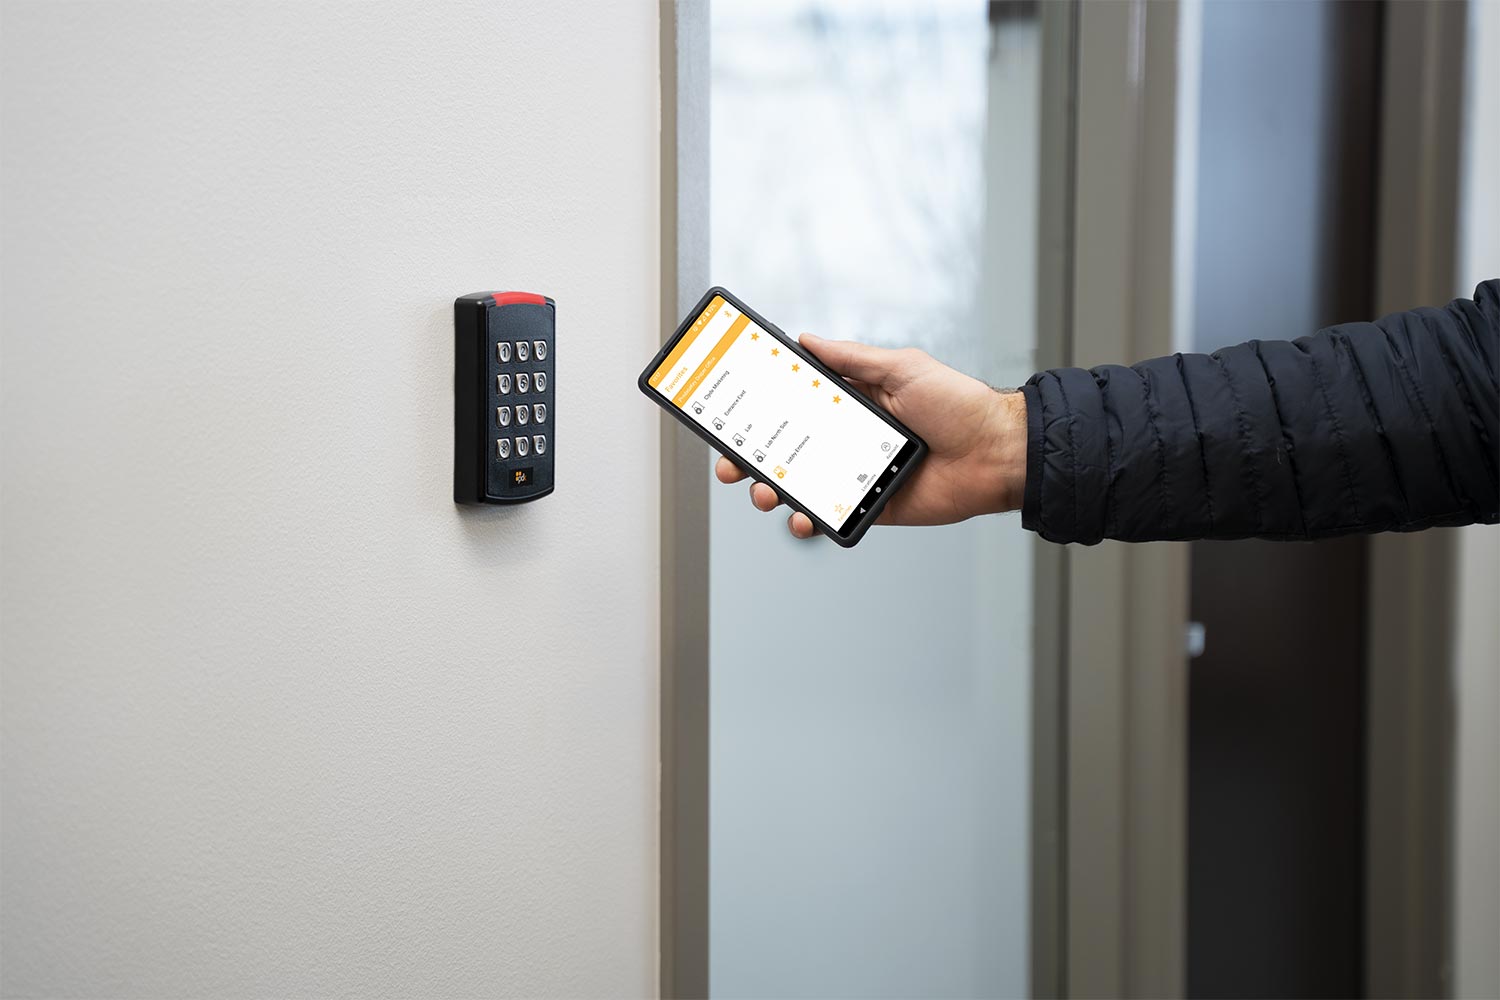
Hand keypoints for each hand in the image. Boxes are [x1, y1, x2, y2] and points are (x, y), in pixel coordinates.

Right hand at [715, 333, 1028, 538]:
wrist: (998, 454)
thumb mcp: (903, 367)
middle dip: (751, 457)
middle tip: (732, 463)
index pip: (794, 404)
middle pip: (786, 449)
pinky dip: (808, 521)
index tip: (731, 412)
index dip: (760, 410)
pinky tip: (800, 518)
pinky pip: (831, 516)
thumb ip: (853, 358)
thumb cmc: (959, 404)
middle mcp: (849, 438)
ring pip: (800, 485)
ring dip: (772, 491)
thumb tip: (807, 340)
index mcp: (853, 402)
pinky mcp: (871, 506)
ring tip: (766, 493)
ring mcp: (856, 473)